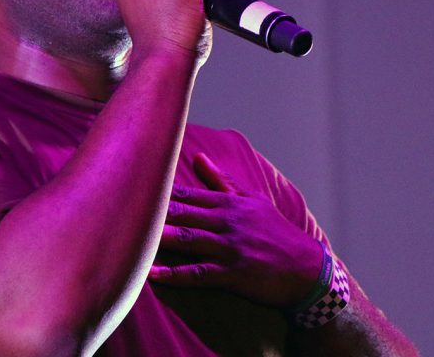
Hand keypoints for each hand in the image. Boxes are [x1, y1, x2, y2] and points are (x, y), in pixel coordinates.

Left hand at [149, 153, 322, 307]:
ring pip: (189, 240)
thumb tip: (198, 156)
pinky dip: (175, 276)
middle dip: (155, 210)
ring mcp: (229, 248)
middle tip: (125, 205)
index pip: (188, 192)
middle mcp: (227, 222)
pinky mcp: (233, 274)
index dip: (160, 188)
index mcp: (228, 203)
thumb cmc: (276, 231)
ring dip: (161, 239)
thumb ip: (221, 180)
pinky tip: (153, 276)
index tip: (134, 182)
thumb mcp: (252, 200)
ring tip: (134, 237)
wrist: (308, 268)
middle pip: (184, 213)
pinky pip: (199, 274)